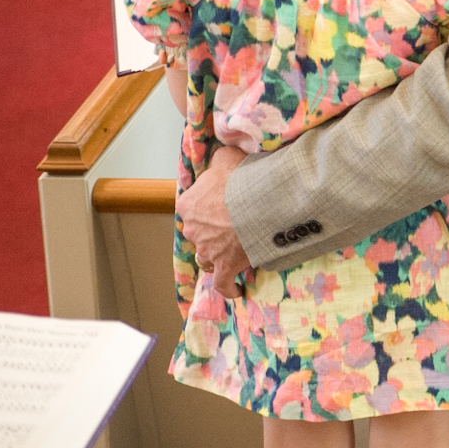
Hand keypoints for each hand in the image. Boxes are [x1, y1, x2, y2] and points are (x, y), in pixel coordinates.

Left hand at [176, 152, 252, 297]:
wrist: (259, 201)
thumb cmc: (241, 178)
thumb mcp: (226, 157)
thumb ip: (218, 159)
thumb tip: (219, 158)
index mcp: (188, 204)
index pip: (193, 205)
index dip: (209, 203)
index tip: (223, 202)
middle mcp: (192, 229)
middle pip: (200, 231)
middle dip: (213, 228)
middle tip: (235, 221)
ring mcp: (208, 250)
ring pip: (208, 254)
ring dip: (219, 252)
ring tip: (238, 247)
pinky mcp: (225, 267)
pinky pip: (223, 283)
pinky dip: (229, 287)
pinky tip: (236, 290)